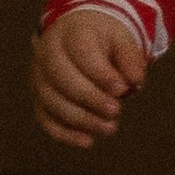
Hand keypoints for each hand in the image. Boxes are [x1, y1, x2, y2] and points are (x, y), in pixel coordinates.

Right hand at [32, 6, 147, 149]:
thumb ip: (130, 57)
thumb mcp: (120, 38)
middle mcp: (47, 53)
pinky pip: (45, 118)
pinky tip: (87, 141)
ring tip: (110, 128)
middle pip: (62, 78)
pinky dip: (64, 133)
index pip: (81, 54)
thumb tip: (136, 80)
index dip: (100, 74)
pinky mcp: (38, 97)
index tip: (121, 90)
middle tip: (115, 111)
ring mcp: (39, 77)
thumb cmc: (102, 38)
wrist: (76, 33)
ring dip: (81, 119)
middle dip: (90, 98)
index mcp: (70, 33)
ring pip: (51, 101)